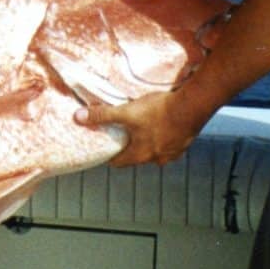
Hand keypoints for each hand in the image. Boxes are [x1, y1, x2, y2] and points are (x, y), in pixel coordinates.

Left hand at [74, 90, 204, 167]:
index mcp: (140, 154)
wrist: (191, 106)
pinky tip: (164, 123)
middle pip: (137, 156)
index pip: (119, 162)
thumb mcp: (127, 111)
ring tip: (145, 126)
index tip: (106, 148)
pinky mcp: (184, 142)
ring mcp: (173, 152)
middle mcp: (156, 158)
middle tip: (124, 134)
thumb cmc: (159, 111)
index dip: (111, 155)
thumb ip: (103, 115)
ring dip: (149, 141)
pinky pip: (170, 142)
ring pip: (155, 150)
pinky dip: (165, 135)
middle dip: (130, 147)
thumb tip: (78, 117)